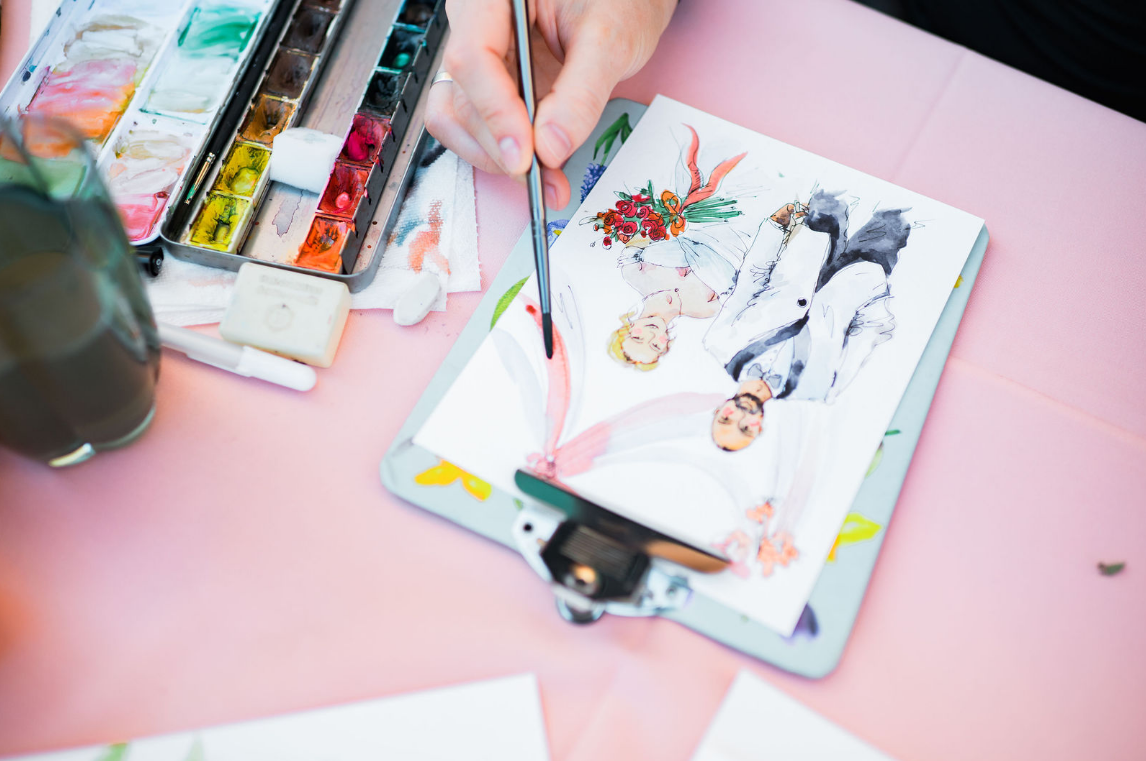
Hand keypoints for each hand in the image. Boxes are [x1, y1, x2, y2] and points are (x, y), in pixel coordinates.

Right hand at [427, 0, 676, 208]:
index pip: (472, 57)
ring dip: (496, 157)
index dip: (496, 114)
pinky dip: (501, 152)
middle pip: (463, 96)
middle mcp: (474, 23)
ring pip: (458, 117)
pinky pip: (475, 124)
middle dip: (503, 147)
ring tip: (545, 178)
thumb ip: (581, 93)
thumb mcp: (611, 37)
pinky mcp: (490, 84)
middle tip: (546, 180)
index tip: (527, 157)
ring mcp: (479, 55)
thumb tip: (550, 148)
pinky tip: (536, 164)